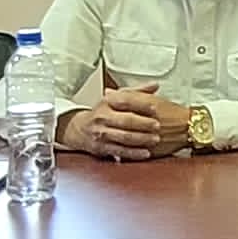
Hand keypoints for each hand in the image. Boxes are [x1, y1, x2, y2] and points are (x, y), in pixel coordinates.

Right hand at [69, 87, 191, 161]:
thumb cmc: (102, 113)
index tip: (155, 107)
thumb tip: (155, 85)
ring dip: (141, 139)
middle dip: (143, 124)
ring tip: (155, 139)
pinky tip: (145, 153)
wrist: (79, 129)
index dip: (141, 104)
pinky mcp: (102, 148)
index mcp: (107, 102)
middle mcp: (102, 117)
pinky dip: (134, 153)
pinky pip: (120, 151)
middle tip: (158, 125)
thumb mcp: (115, 98)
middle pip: (125, 120)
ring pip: (124, 137)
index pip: (125, 101)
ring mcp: (101, 133)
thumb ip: (136, 92)